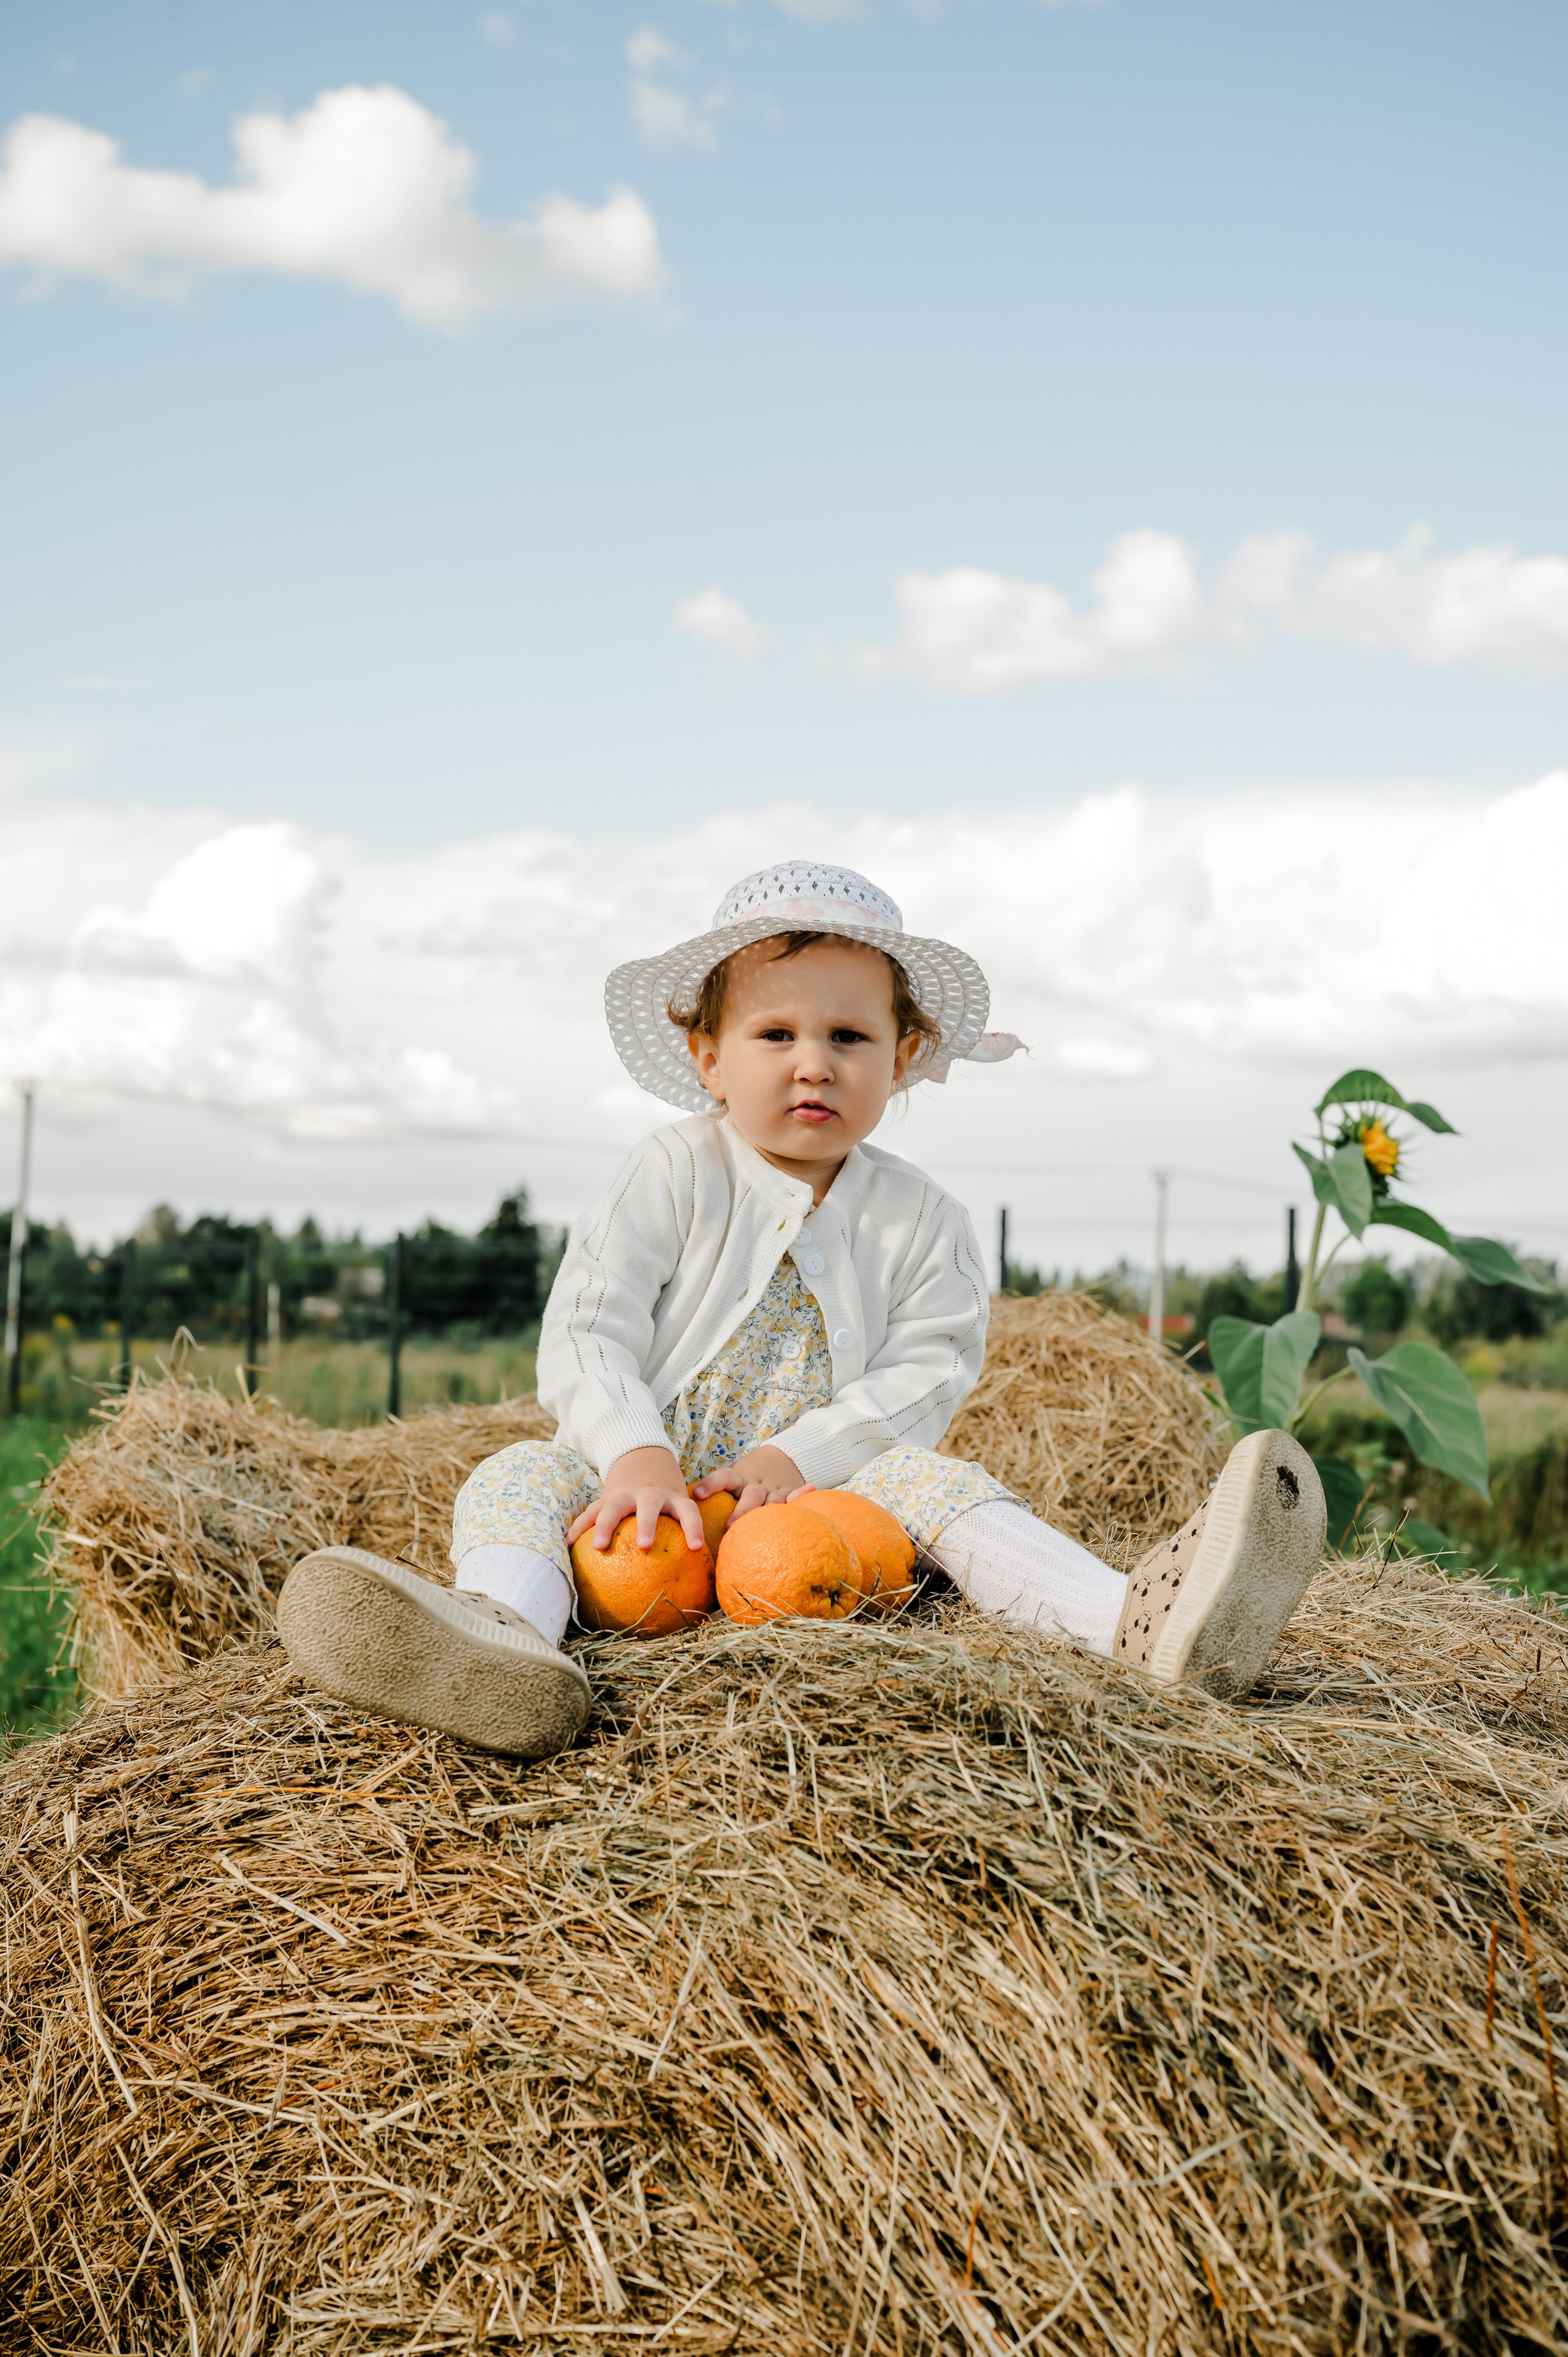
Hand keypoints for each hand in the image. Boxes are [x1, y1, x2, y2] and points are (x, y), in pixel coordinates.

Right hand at [565, 1446, 706, 1554]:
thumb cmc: (666, 1508)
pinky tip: (568, 1543)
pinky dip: (580, 1527)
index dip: (694, 1528)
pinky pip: (591, 1512)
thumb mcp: (678, 1513)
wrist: (644, 1471)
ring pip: (615, 1506)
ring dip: (606, 1525)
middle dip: (647, 1524)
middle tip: (645, 1546)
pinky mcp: (605, 1498)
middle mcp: (650, 1495)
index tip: (697, 1547)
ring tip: (599, 1546)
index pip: (688, 1511)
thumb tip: (698, 1586)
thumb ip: (684, 1539)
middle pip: (649, 1506)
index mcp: (673, 1499)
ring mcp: (625, 1494)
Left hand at [691, 1444, 811, 1526]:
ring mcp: (775, 1489)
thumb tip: (682, 1516)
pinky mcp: (790, 1494)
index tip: (698, 1493)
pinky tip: (810, 1490)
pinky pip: (797, 1496)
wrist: (779, 1460)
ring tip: (763, 1521)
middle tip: (729, 1527)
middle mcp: (755, 1483)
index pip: (723, 1476)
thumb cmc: (744, 1482)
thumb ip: (713, 1500)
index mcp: (738, 1478)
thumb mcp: (731, 1484)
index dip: (711, 1483)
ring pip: (773, 1500)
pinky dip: (803, 1494)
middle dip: (740, 1511)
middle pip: (749, 1495)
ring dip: (768, 1509)